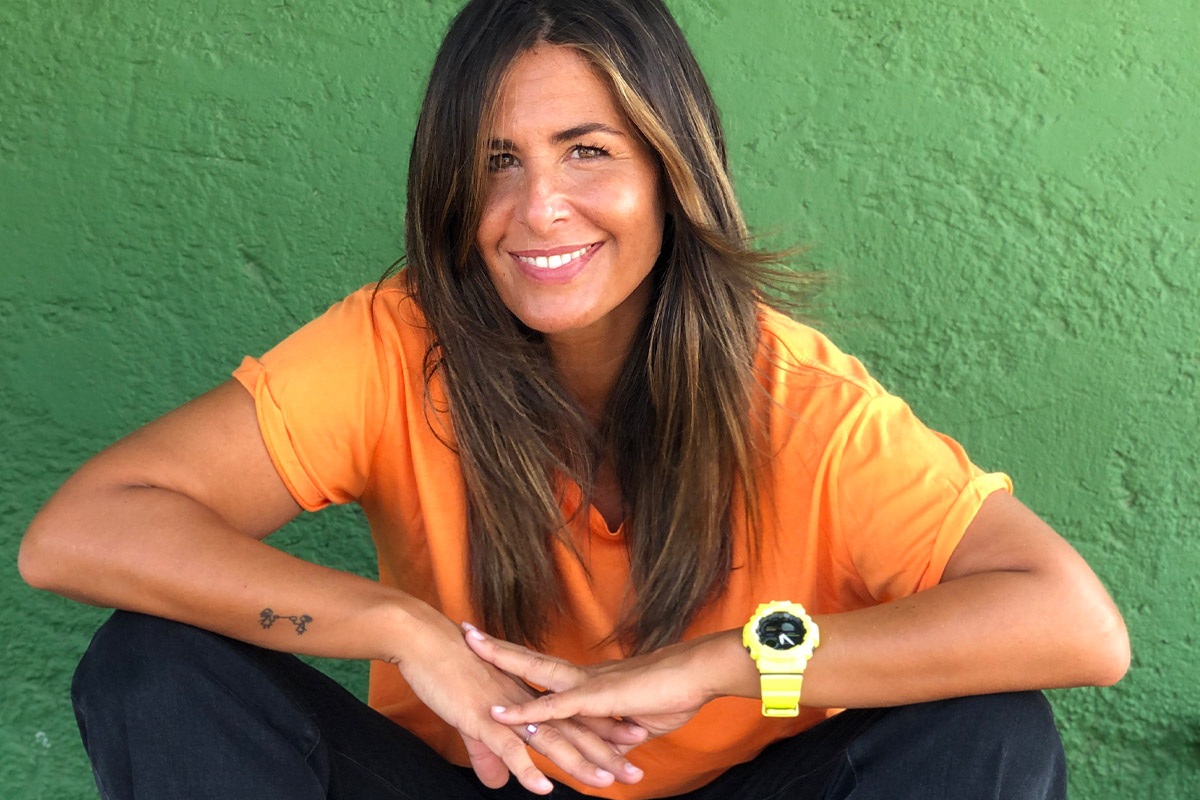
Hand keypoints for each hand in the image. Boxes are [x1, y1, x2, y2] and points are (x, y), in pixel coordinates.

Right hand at [394, 609, 646, 793]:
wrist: (424, 640)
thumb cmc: (447, 671)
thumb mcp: (474, 719)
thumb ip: (490, 753)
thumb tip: (497, 782)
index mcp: (529, 695)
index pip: (574, 718)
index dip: (602, 733)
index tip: (632, 748)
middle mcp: (527, 699)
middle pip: (573, 731)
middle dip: (605, 754)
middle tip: (636, 775)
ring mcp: (508, 708)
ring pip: (551, 739)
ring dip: (578, 763)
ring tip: (605, 784)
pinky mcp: (483, 716)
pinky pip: (509, 747)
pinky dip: (526, 769)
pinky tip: (543, 789)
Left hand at [462, 624, 728, 739]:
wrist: (700, 675)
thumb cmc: (674, 694)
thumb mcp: (635, 724)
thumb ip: (613, 734)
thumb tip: (606, 746)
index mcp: (589, 682)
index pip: (543, 666)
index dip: (517, 656)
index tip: (492, 644)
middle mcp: (583, 678)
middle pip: (530, 658)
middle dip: (497, 646)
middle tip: (467, 630)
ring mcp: (588, 685)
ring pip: (536, 670)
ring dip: (503, 659)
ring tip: (472, 646)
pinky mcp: (598, 699)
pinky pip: (557, 707)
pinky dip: (527, 711)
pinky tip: (501, 715)